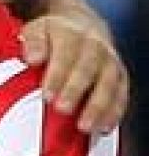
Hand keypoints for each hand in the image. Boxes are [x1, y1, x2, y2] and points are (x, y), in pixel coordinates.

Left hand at [18, 15, 128, 131]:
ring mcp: (109, 61)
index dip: (57, 74)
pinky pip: (122, 94)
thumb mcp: (37, 30)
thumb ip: (33, 42)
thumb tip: (33, 57)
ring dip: (99, 106)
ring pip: (109, 83)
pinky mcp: (120, 76)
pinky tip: (104, 128)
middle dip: (76, 90)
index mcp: (71, 34)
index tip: (47, 94)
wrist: (80, 28)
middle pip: (89, 68)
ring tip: (85, 126)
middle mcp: (95, 46)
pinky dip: (115, 111)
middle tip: (63, 109)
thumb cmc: (52, 36)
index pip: (66, 52)